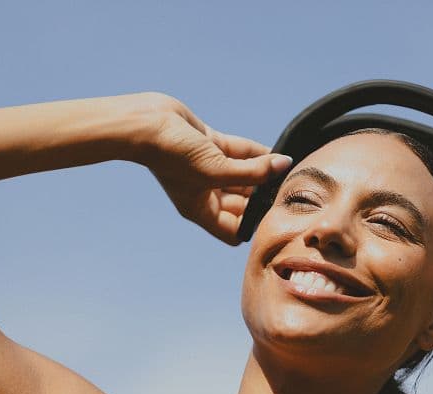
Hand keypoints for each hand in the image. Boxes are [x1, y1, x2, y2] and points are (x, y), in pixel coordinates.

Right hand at [122, 92, 291, 244]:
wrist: (146, 123)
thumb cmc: (173, 156)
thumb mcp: (216, 170)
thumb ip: (253, 172)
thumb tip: (284, 165)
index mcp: (201, 211)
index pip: (234, 231)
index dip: (252, 226)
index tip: (271, 214)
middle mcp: (205, 194)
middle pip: (242, 204)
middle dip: (262, 198)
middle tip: (285, 189)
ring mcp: (208, 169)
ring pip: (244, 177)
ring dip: (263, 173)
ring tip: (286, 169)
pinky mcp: (210, 146)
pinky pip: (240, 154)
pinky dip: (256, 153)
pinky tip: (276, 152)